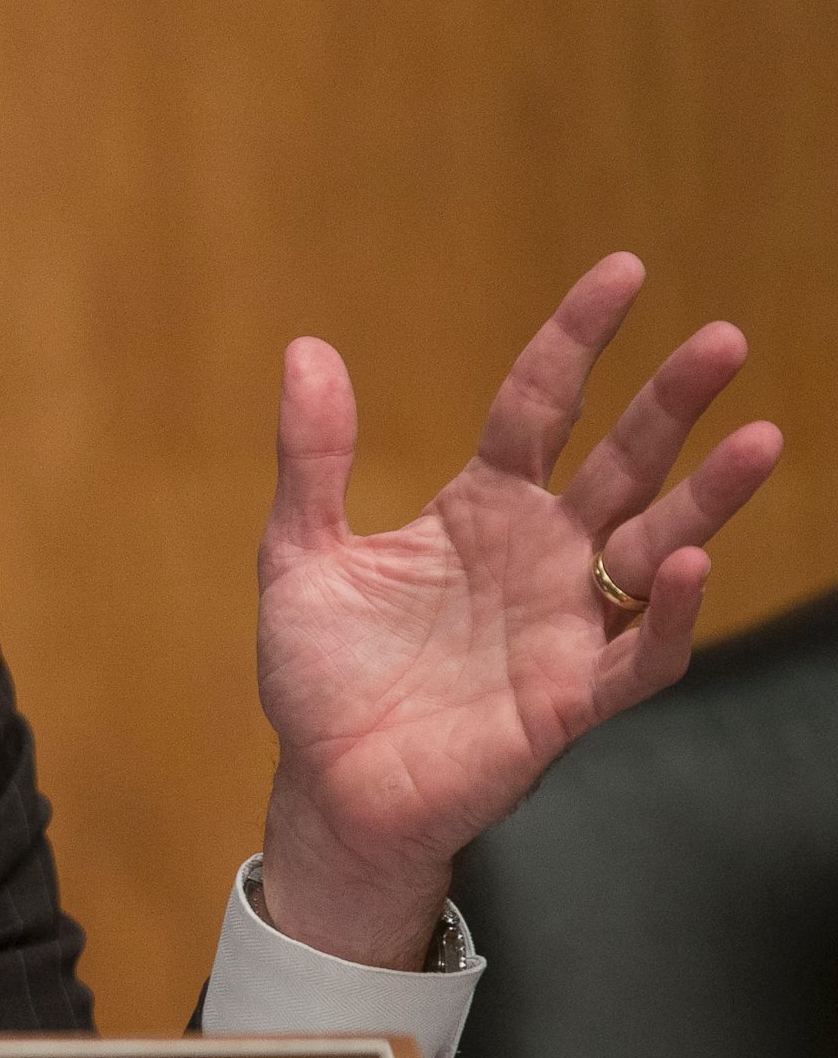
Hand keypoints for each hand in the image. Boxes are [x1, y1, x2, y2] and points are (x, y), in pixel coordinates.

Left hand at [255, 254, 781, 967]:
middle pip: (620, 463)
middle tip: (723, 339)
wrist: (327, 786)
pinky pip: (639, 652)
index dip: (577, 340)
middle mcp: (538, 555)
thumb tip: (308, 348)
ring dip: (706, 500)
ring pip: (655, 548)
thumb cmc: (320, 674)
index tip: (623, 271)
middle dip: (670, 404)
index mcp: (478, 509)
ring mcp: (563, 624)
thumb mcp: (300, 553)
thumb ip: (313, 458)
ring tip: (758, 437)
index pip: (539, 405)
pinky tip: (689, 564)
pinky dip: (670, 613)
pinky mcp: (569, 699)